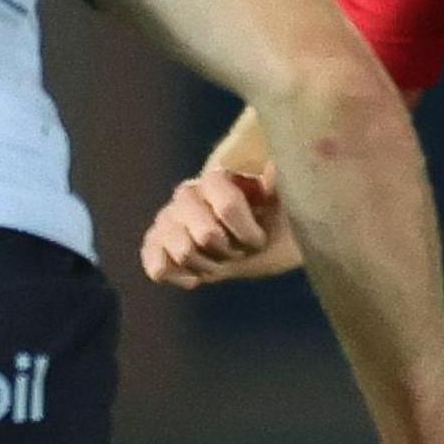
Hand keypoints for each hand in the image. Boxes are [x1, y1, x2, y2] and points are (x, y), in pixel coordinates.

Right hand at [139, 167, 300, 286]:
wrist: (255, 248)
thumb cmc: (273, 223)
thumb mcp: (287, 203)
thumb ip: (281, 184)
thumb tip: (273, 165)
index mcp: (217, 179)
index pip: (229, 206)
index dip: (248, 233)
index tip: (259, 240)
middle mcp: (186, 194)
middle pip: (206, 235)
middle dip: (229, 252)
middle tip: (237, 250)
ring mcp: (167, 220)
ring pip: (183, 252)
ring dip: (208, 266)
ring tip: (217, 261)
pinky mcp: (155, 244)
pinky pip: (157, 266)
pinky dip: (179, 276)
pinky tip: (195, 278)